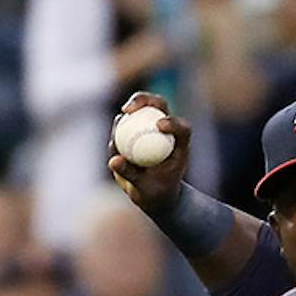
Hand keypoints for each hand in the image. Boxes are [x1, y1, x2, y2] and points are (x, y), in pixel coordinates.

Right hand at [107, 92, 193, 216]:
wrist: (152, 195)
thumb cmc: (155, 194)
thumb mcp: (144, 188)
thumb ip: (130, 174)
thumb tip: (113, 160)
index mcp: (179, 143)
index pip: (182, 127)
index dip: (173, 122)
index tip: (159, 126)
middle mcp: (166, 130)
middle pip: (158, 104)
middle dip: (143, 100)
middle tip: (128, 109)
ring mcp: (149, 127)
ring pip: (139, 109)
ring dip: (127, 113)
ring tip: (118, 126)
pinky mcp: (135, 129)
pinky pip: (125, 123)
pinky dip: (118, 128)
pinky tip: (113, 140)